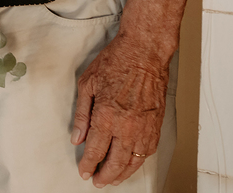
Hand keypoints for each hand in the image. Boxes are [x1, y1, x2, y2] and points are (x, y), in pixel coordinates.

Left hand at [72, 33, 170, 186]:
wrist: (144, 52)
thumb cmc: (115, 62)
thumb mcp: (87, 83)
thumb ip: (82, 114)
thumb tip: (77, 137)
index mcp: (106, 114)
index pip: (95, 149)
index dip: (88, 164)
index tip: (84, 172)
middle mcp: (126, 124)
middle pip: (115, 160)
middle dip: (105, 174)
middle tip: (97, 180)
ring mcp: (144, 126)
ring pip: (133, 159)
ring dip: (123, 173)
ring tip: (114, 179)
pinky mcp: (156, 124)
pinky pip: (148, 150)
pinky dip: (139, 161)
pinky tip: (132, 164)